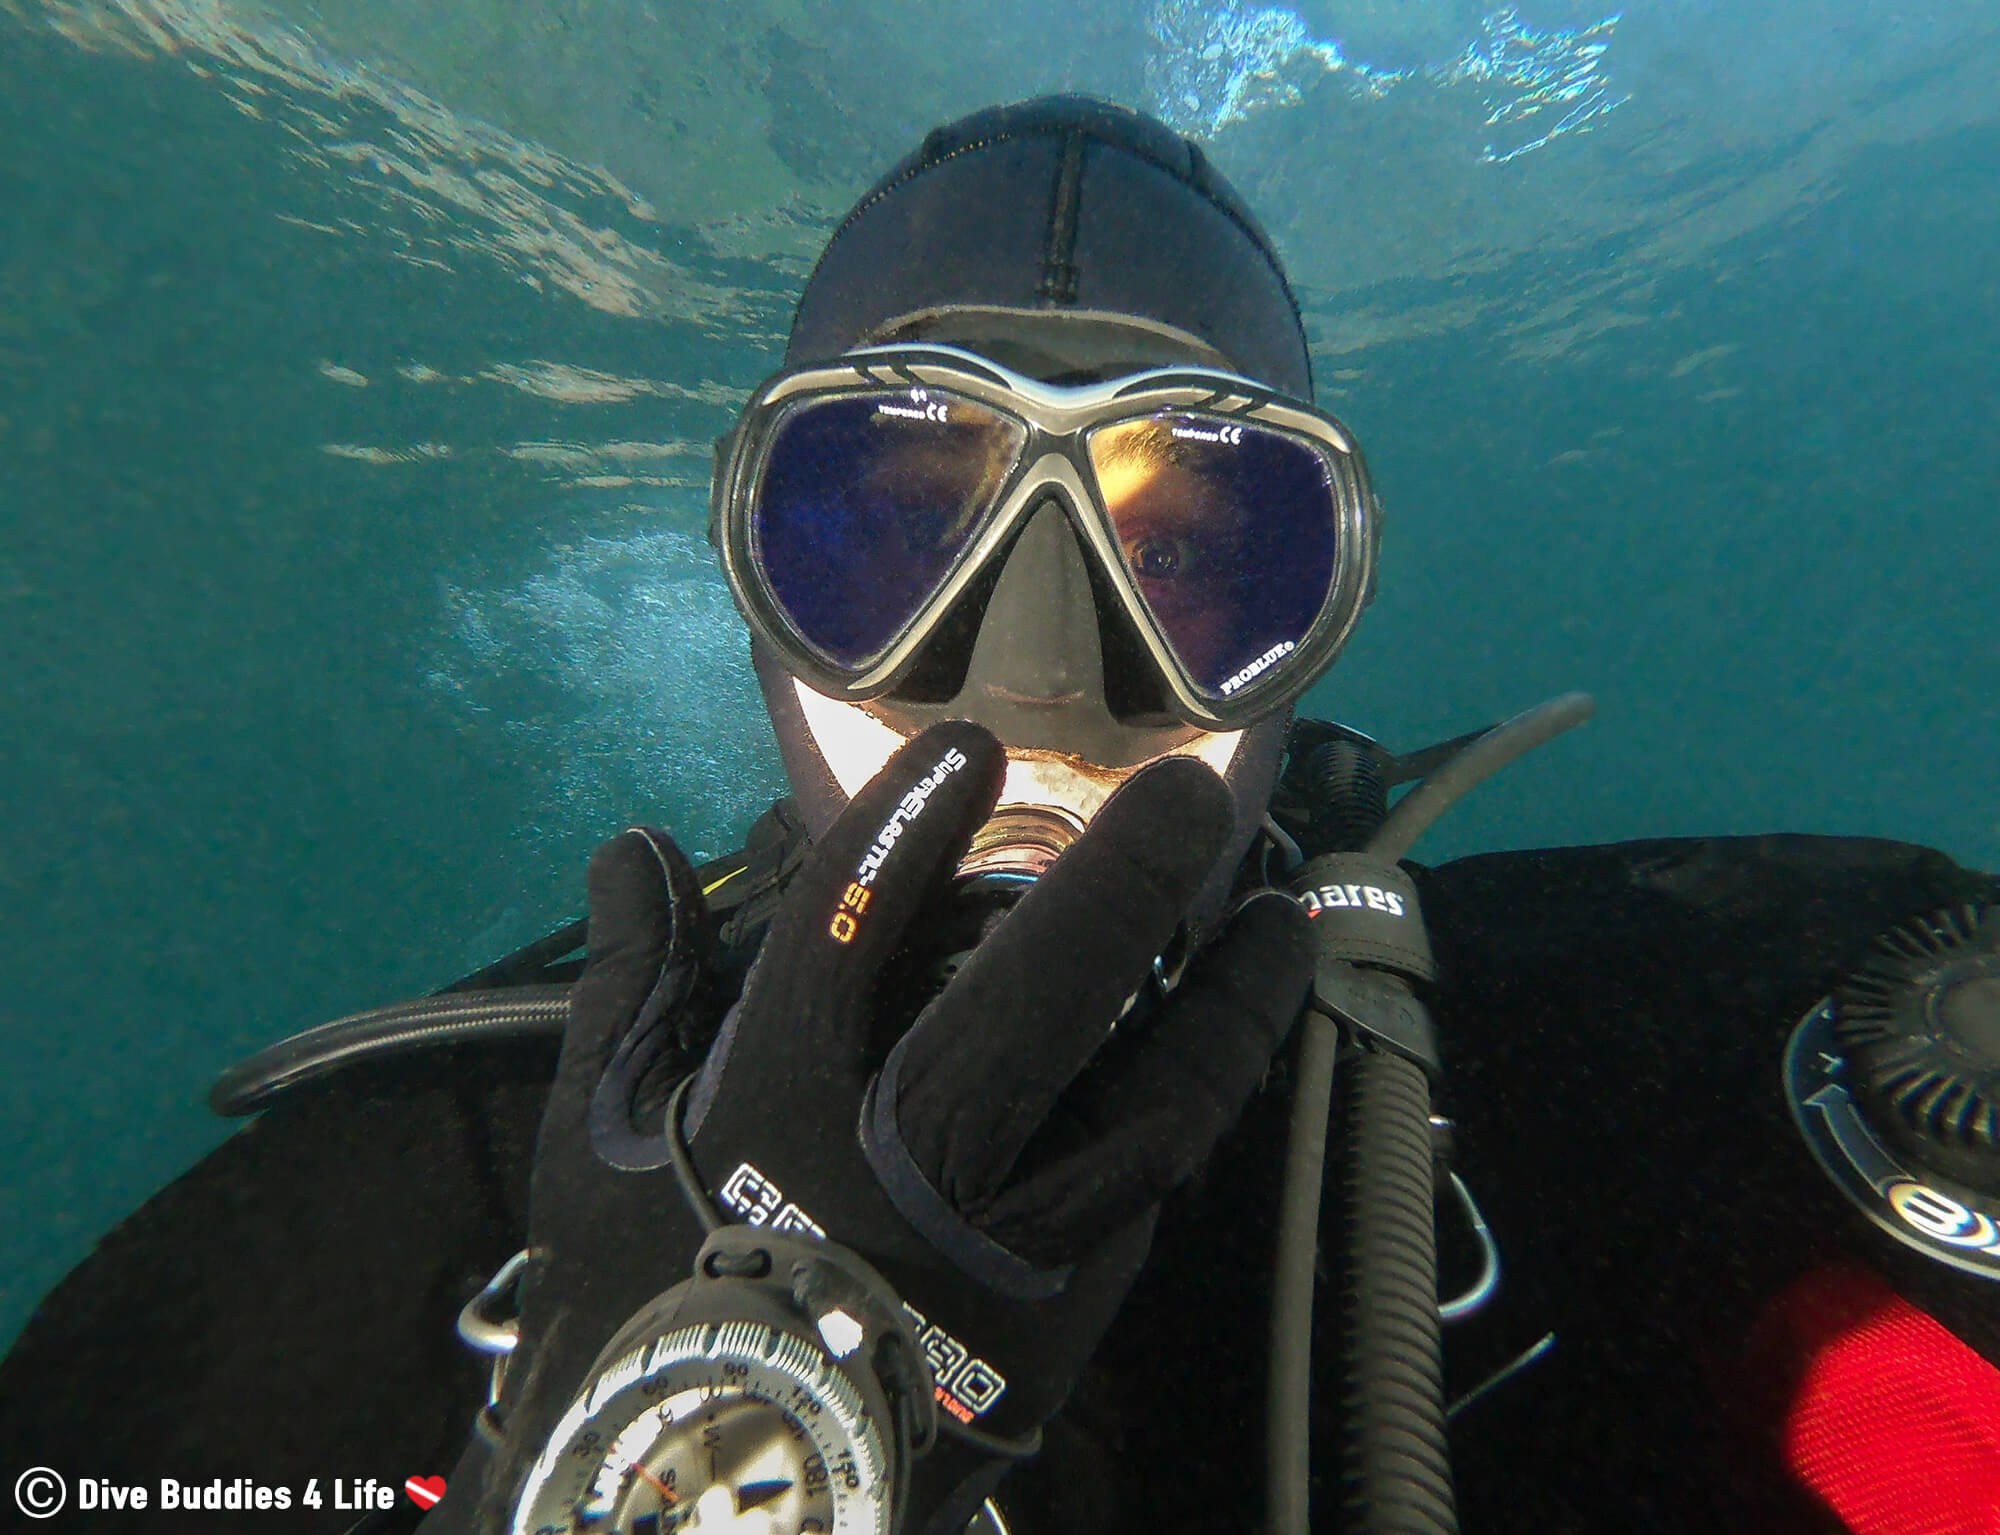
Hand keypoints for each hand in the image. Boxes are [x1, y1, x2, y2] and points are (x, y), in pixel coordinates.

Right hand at [485, 723, 1311, 1532]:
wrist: (716, 1491)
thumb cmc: (646, 1296)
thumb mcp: (599, 1141)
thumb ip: (631, 986)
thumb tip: (626, 851)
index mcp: (782, 1103)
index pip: (852, 926)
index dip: (910, 821)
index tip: (970, 745)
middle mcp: (912, 1163)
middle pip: (1040, 995)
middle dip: (1125, 879)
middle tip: (1191, 793)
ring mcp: (1012, 1247)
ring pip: (1154, 1100)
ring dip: (1227, 1000)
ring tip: (1277, 916)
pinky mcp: (1070, 1317)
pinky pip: (1156, 1183)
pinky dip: (1198, 1098)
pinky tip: (1228, 1041)